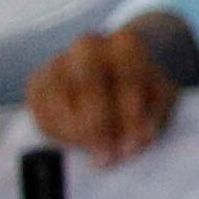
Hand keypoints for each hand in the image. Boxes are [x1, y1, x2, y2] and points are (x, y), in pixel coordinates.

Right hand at [25, 20, 189, 161]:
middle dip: (98, 123)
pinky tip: (77, 146)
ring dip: (75, 133)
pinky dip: (57, 134)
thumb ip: (152, 117)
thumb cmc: (143, 92)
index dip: (131, 113)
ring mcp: (58, 63)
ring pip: (57, 97)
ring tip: (93, 155)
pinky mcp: (37, 84)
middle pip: (87, 81)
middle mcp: (88, 47)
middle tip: (108, 155)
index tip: (135, 143)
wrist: (117, 78)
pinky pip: (39, 112)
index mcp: (125, 44)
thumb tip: (132, 142)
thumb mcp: (161, 100)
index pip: (128, 74)